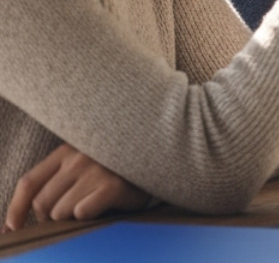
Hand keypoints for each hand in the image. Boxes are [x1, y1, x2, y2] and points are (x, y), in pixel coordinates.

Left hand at [4, 144, 149, 231]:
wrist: (163, 153)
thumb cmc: (121, 166)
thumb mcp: (87, 163)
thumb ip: (59, 180)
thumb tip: (16, 220)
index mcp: (68, 150)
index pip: (29, 183)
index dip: (16, 209)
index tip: (12, 227)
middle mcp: (78, 158)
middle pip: (43, 203)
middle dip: (52, 216)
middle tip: (74, 213)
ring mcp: (95, 171)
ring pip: (60, 212)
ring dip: (73, 217)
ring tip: (93, 207)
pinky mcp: (112, 186)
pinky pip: (82, 213)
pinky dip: (89, 216)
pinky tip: (104, 207)